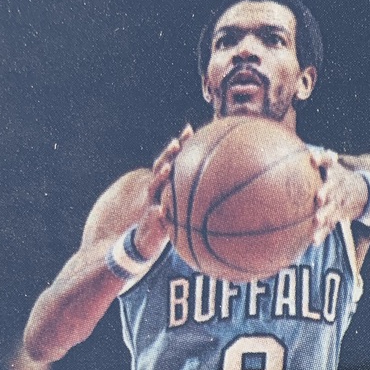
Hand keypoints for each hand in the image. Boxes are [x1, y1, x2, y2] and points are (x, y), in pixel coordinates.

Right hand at [135, 124, 193, 257]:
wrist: (146, 240)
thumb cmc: (168, 221)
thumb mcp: (182, 206)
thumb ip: (195, 195)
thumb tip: (223, 184)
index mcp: (166, 184)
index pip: (172, 160)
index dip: (180, 144)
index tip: (189, 129)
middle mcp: (158, 190)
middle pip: (160, 166)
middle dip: (168, 154)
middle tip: (177, 143)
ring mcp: (152, 203)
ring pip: (153, 188)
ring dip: (160, 177)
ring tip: (167, 169)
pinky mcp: (149, 221)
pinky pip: (152, 216)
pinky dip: (156, 213)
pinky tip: (160, 210)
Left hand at [310, 149, 368, 244]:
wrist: (366, 193)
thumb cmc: (338, 178)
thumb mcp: (333, 165)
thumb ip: (317, 160)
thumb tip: (290, 151)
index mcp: (334, 171)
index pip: (328, 161)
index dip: (321, 159)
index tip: (313, 158)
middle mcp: (337, 185)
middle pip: (332, 187)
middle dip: (326, 191)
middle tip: (319, 196)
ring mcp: (339, 201)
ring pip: (332, 208)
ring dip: (325, 215)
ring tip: (317, 220)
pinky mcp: (339, 215)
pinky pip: (330, 225)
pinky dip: (322, 234)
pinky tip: (314, 242)